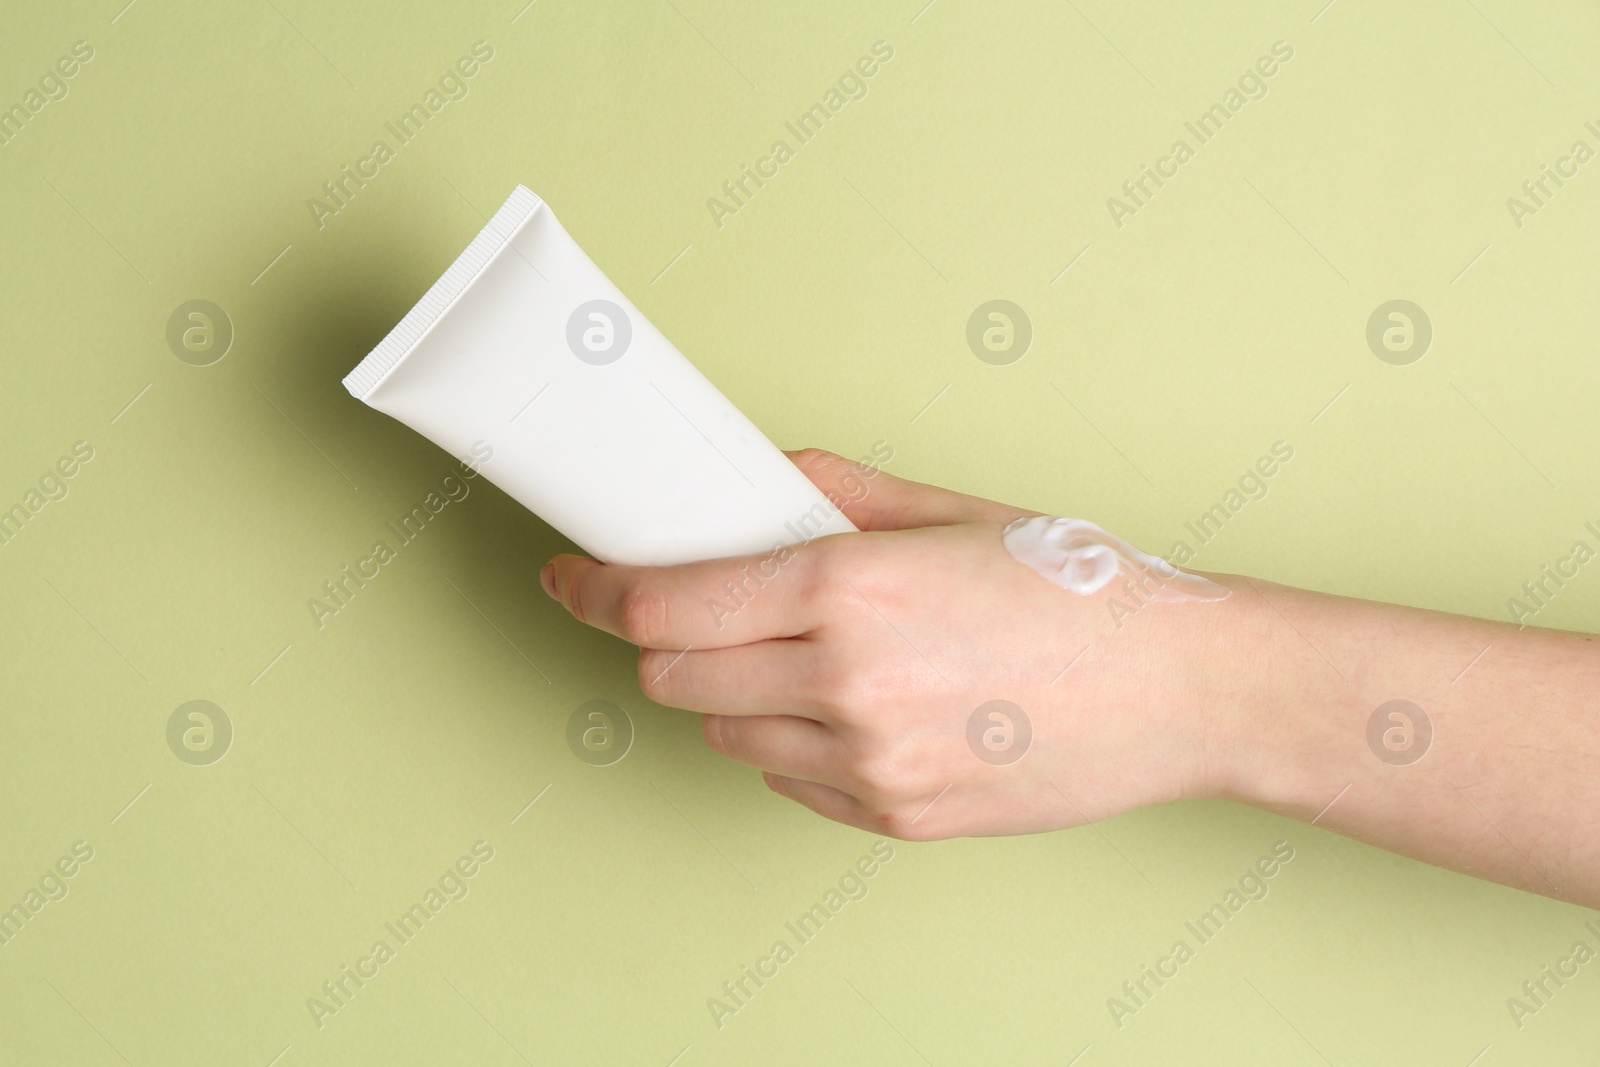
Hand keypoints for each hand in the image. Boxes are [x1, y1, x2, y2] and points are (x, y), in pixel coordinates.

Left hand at [540, 449, 1254, 838]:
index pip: (668, 602)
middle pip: (672, 677)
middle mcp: (847, 683)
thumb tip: (762, 478)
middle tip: (695, 612)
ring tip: (806, 657)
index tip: (571, 579)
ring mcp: (870, 764)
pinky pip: (792, 781)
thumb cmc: (1082, 589)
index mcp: (853, 588)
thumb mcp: (956, 510)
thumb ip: (838, 490)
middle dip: (663, 642)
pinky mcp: (897, 818)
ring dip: (734, 692)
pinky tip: (857, 706)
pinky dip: (794, 742)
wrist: (1184, 691)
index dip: (597, 590)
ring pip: (727, 732)